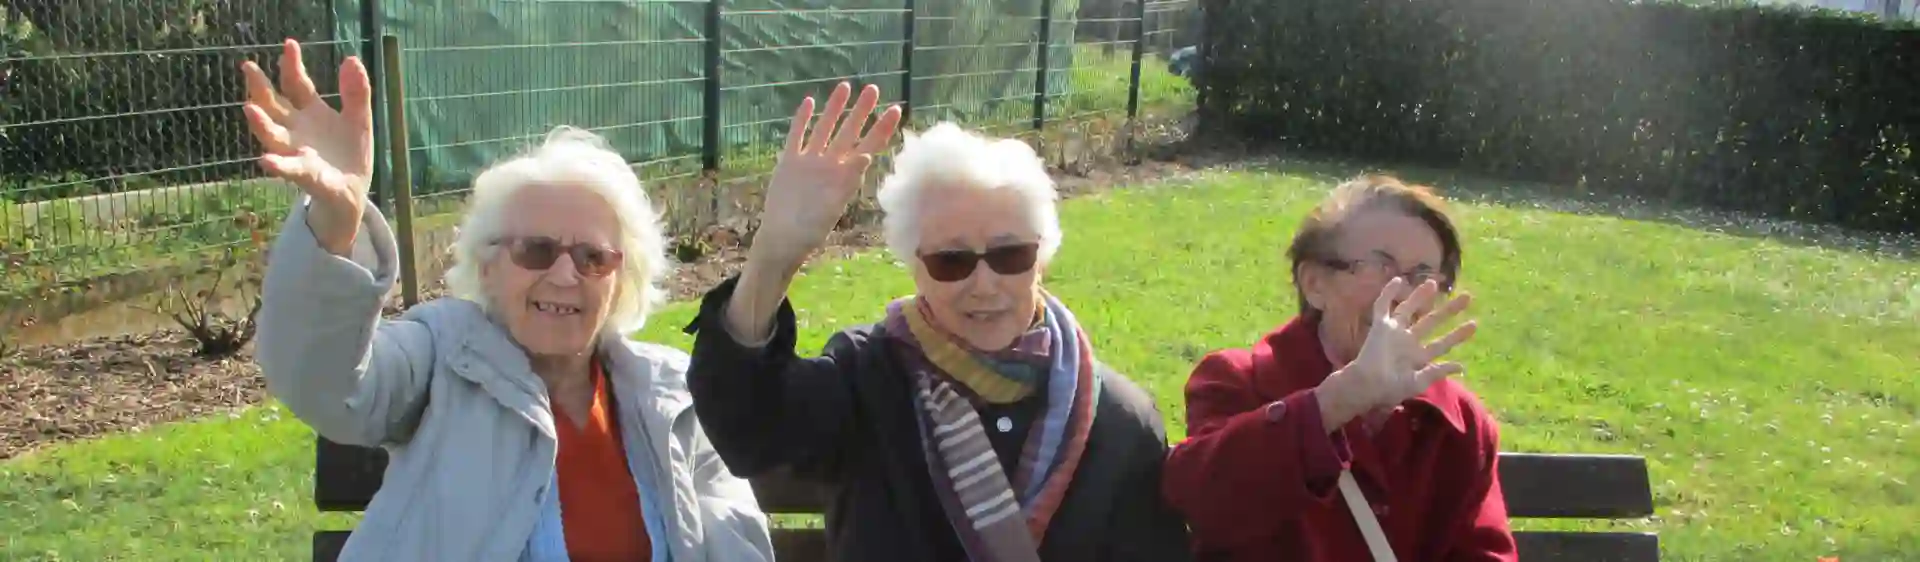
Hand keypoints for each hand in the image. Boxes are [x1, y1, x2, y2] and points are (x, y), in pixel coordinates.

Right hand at [240, 39, 375, 255]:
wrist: (353, 191)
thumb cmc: (350, 154)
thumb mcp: (358, 119)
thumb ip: (356, 92)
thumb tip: (352, 59)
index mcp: (311, 113)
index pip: (297, 84)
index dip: (292, 64)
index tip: (289, 43)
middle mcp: (297, 130)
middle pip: (274, 105)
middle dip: (260, 87)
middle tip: (247, 66)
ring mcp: (297, 152)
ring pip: (273, 136)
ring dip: (261, 124)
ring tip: (249, 108)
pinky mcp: (306, 176)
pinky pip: (289, 170)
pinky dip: (277, 165)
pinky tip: (265, 161)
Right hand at [750, 82, 901, 269]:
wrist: (783, 237)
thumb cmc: (810, 229)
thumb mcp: (833, 205)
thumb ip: (848, 180)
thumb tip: (866, 157)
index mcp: (845, 175)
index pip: (869, 145)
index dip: (882, 128)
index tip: (896, 109)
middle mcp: (830, 164)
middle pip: (849, 131)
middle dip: (861, 111)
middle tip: (873, 88)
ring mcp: (809, 161)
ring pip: (824, 128)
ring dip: (834, 108)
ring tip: (845, 86)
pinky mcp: (789, 163)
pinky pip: (797, 136)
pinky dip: (802, 120)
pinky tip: (809, 102)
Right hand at [1322, 278, 1477, 424]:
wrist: (1367, 385)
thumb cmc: (1390, 388)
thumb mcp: (1418, 382)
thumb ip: (1438, 372)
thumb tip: (1461, 366)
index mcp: (1418, 357)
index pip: (1442, 344)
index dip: (1457, 335)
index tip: (1474, 325)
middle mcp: (1408, 341)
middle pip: (1431, 322)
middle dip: (1449, 310)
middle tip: (1467, 297)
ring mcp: (1394, 332)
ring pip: (1409, 310)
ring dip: (1420, 297)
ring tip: (1433, 283)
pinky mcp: (1380, 326)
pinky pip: (1382, 307)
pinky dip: (1388, 294)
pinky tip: (1397, 281)